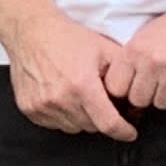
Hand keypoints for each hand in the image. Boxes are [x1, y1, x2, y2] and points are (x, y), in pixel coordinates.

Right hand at [4, 11, 139, 138]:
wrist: (31, 32)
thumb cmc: (66, 38)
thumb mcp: (104, 49)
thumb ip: (123, 75)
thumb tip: (135, 97)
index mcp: (82, 85)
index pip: (108, 123)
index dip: (123, 131)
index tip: (129, 133)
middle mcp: (61, 99)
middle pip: (91, 126)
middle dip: (100, 117)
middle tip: (100, 100)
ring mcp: (43, 106)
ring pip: (73, 127)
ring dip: (81, 117)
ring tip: (79, 94)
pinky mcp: (30, 108)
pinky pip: (54, 124)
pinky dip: (62, 115)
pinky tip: (62, 96)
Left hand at [106, 0, 165, 117]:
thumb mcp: (145, 34)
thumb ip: (131, 59)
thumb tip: (118, 87)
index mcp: (135, 50)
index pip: (116, 88)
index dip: (125, 90)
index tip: (134, 86)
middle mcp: (153, 62)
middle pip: (139, 100)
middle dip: (148, 95)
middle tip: (159, 83)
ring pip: (162, 104)